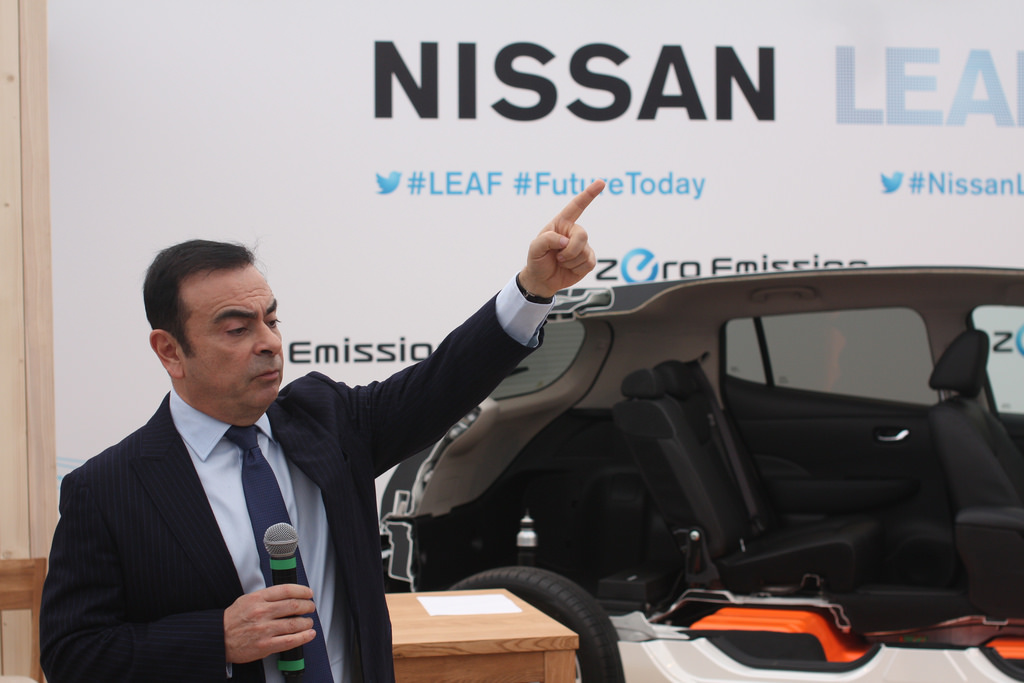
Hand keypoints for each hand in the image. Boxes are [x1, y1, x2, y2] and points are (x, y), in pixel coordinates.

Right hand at [223, 584, 316, 663]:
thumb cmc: (232, 620)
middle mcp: (262, 612)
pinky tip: (309, 634)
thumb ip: (266, 596)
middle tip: (310, 607)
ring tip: (308, 622)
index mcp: (258, 598)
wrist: (218, 638)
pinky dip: (303, 637)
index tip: (308, 593)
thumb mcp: (247, 600)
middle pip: (294, 605)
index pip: (286, 590)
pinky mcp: (265, 645)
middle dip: (307, 606)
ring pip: (295, 623)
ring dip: (307, 622)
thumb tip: (287, 594)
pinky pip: (290, 641)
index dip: (302, 591)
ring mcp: (264, 629)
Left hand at [519, 179, 604, 298]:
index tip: (601, 182)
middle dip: (570, 249)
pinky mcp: (588, 259)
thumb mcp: (534, 249)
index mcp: (561, 224)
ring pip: (584, 251)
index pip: (577, 206)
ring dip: (570, 261)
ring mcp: (582, 246)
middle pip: (582, 234)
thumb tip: (566, 240)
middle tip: (558, 257)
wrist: (542, 280)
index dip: (589, 194)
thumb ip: (547, 240)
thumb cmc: (537, 261)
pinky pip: (589, 262)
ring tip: (561, 262)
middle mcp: (573, 232)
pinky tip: (569, 268)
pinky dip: (577, 268)